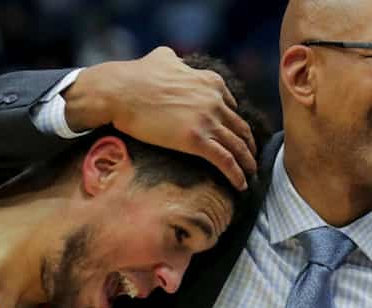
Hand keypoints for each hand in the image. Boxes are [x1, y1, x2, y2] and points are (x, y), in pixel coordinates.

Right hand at [65, 47, 258, 190]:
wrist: (120, 91)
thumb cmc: (135, 76)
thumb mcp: (163, 59)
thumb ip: (176, 62)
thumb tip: (173, 59)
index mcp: (210, 82)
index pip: (232, 106)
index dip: (235, 123)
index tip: (236, 135)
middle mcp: (215, 100)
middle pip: (240, 127)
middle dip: (248, 144)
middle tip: (251, 158)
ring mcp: (207, 120)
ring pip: (237, 146)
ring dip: (247, 162)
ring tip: (251, 174)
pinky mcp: (196, 140)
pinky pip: (225, 160)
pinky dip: (236, 174)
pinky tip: (241, 184)